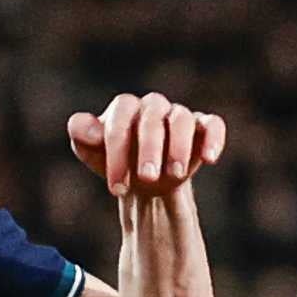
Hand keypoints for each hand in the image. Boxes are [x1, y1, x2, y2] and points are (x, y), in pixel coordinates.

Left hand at [67, 92, 225, 200]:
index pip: (120, 121)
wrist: (145, 182)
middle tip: (146, 177)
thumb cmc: (118, 163)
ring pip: (181, 119)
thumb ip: (83, 137)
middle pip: (152, 118)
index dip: (117, 154)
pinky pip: (213, 124)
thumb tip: (84, 128)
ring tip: (174, 174)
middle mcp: (152, 107)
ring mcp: (178, 116)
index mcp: (125, 108)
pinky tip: (209, 159)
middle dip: (149, 148)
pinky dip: (213, 138)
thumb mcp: (93, 154)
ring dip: (178, 146)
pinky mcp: (203, 128)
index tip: (116, 189)